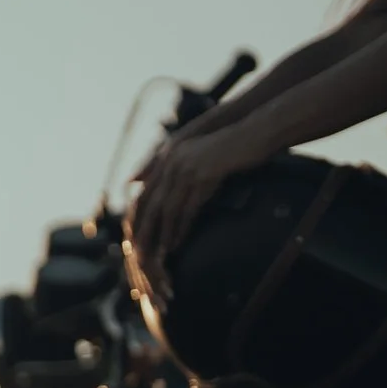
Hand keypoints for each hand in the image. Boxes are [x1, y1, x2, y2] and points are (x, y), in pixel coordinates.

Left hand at [129, 117, 283, 273]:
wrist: (254, 132)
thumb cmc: (226, 146)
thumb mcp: (193, 154)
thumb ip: (166, 166)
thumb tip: (133, 180)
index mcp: (166, 157)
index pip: (142, 195)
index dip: (136, 219)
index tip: (132, 241)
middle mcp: (171, 162)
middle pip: (150, 204)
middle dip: (143, 232)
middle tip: (137, 254)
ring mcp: (187, 168)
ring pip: (167, 208)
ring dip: (162, 235)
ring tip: (157, 255)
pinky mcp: (204, 175)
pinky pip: (188, 208)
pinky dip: (181, 228)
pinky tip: (177, 244)